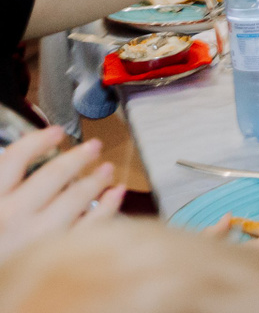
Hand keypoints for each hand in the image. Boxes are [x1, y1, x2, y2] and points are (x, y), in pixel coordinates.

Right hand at [0, 131, 122, 266]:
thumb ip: (1, 188)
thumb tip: (15, 169)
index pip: (13, 159)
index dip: (36, 142)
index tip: (53, 133)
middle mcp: (12, 217)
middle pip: (51, 176)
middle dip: (75, 158)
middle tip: (91, 147)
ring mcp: (37, 239)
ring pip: (75, 198)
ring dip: (94, 180)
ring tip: (105, 169)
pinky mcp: (57, 258)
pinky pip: (90, 228)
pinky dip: (107, 207)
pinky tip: (115, 195)